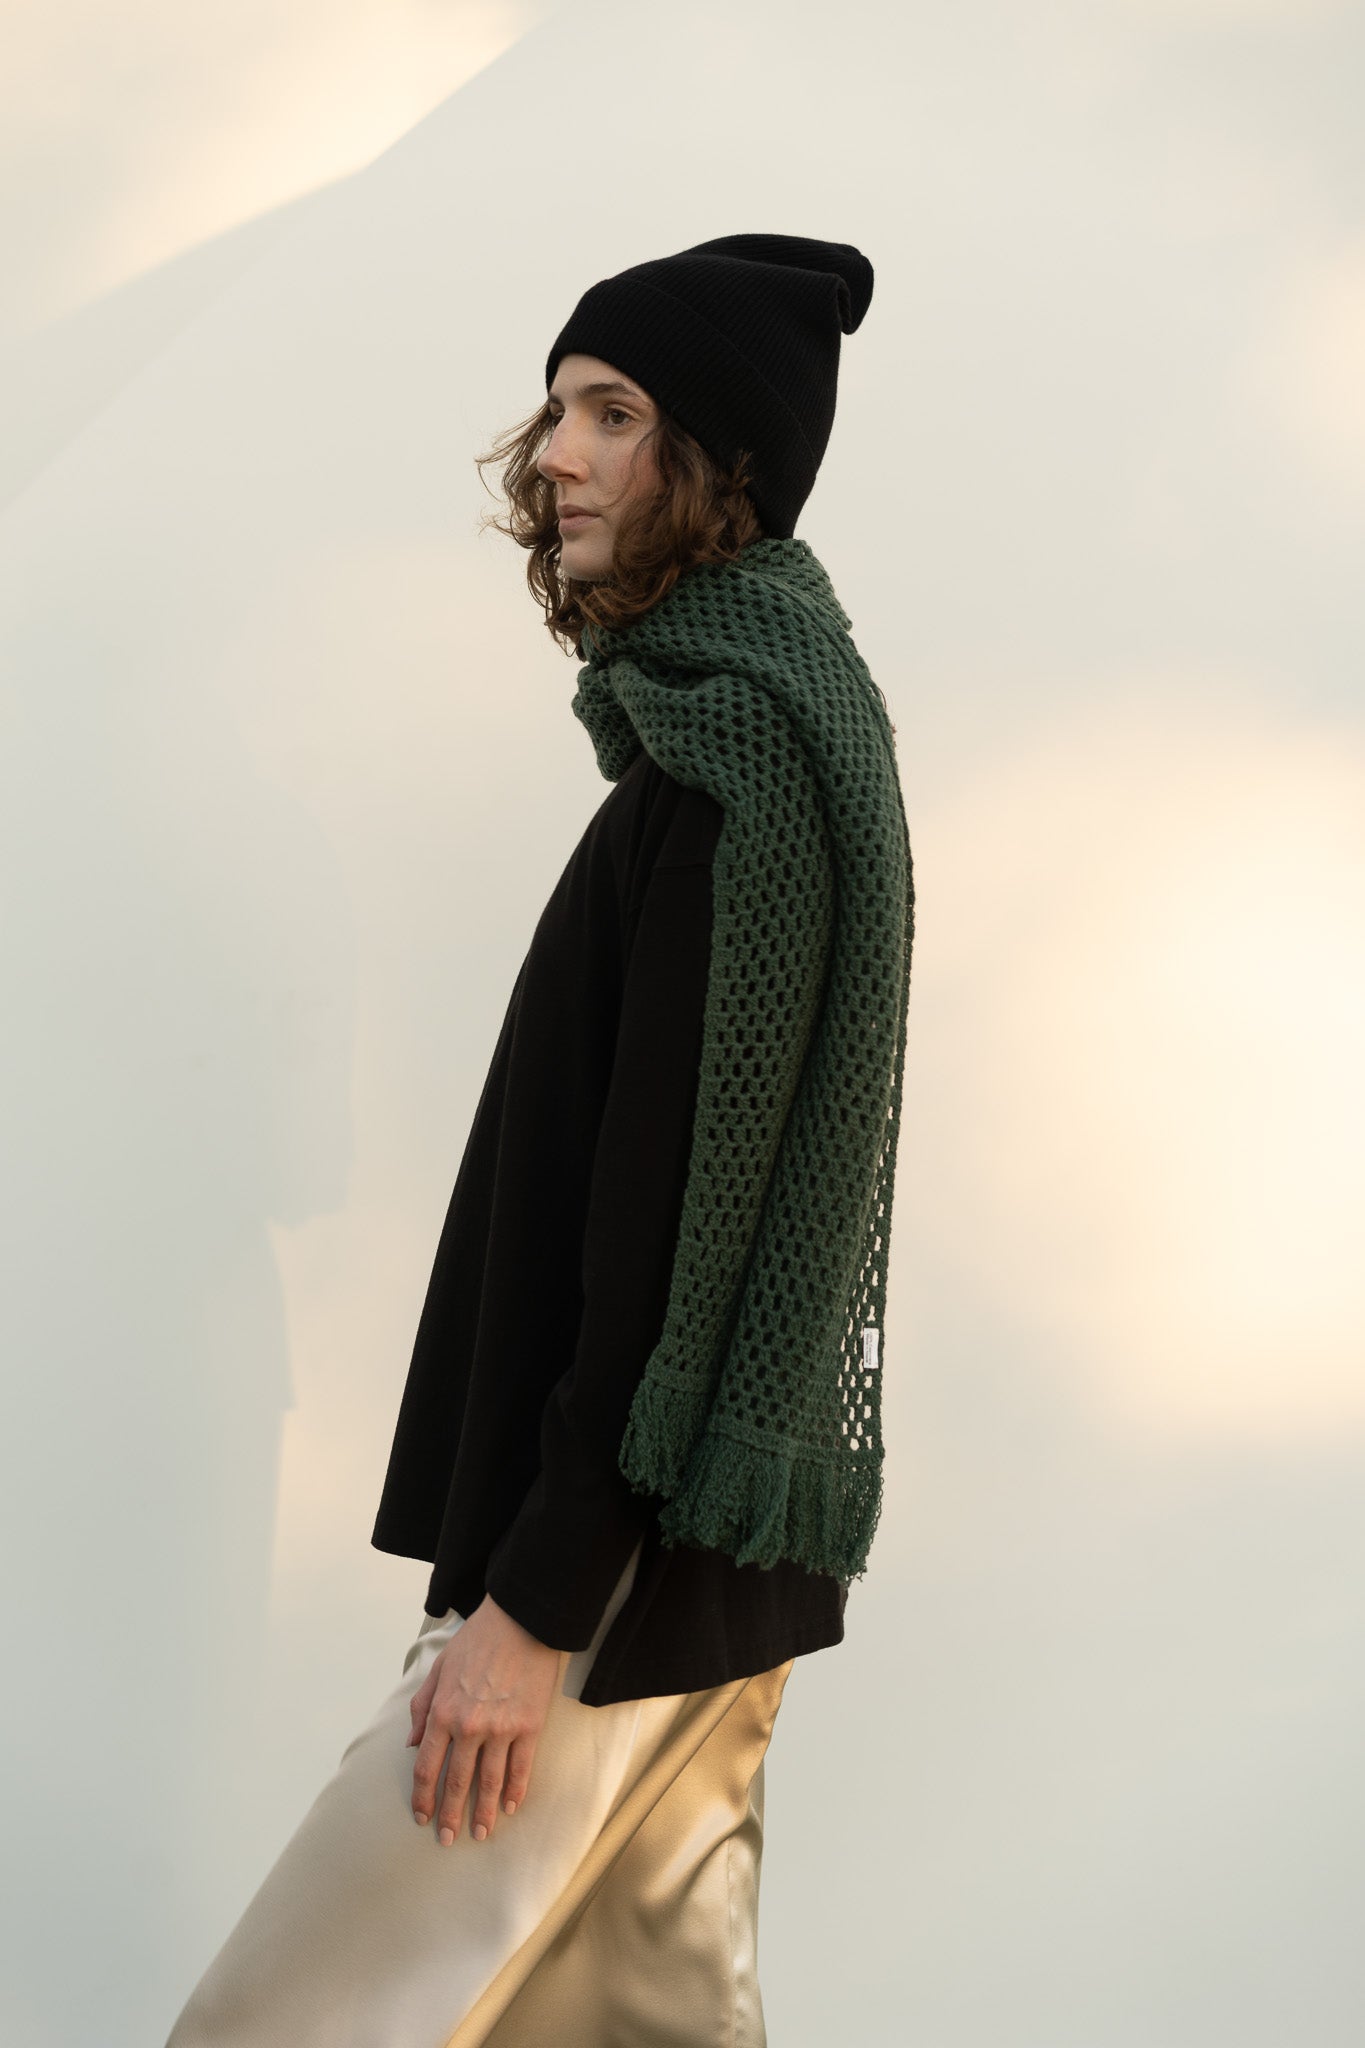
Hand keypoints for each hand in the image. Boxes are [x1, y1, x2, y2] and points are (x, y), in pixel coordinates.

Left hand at [406, 1595, 563, 1845]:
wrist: (521, 1622)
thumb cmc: (477, 1641)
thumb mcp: (438, 1668)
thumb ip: (422, 1708)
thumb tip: (411, 1744)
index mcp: (443, 1713)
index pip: (426, 1768)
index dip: (423, 1797)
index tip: (422, 1816)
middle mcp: (469, 1727)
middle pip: (456, 1782)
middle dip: (449, 1815)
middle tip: (446, 1839)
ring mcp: (501, 1729)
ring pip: (489, 1782)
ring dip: (482, 1813)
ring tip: (479, 1834)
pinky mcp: (529, 1726)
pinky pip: (520, 1768)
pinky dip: (515, 1791)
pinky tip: (509, 1808)